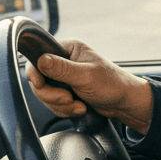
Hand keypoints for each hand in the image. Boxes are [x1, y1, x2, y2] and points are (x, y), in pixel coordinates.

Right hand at [25, 40, 153, 133]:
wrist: (125, 103)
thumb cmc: (112, 84)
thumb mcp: (86, 76)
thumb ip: (61, 69)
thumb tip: (40, 60)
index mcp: (68, 49)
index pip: (39, 58)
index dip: (36, 74)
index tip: (40, 84)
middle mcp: (64, 61)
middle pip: (40, 81)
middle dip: (53, 96)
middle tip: (68, 99)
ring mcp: (65, 78)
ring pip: (46, 95)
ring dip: (61, 106)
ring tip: (79, 106)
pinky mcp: (67, 91)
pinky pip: (54, 104)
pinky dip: (65, 110)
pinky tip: (80, 108)